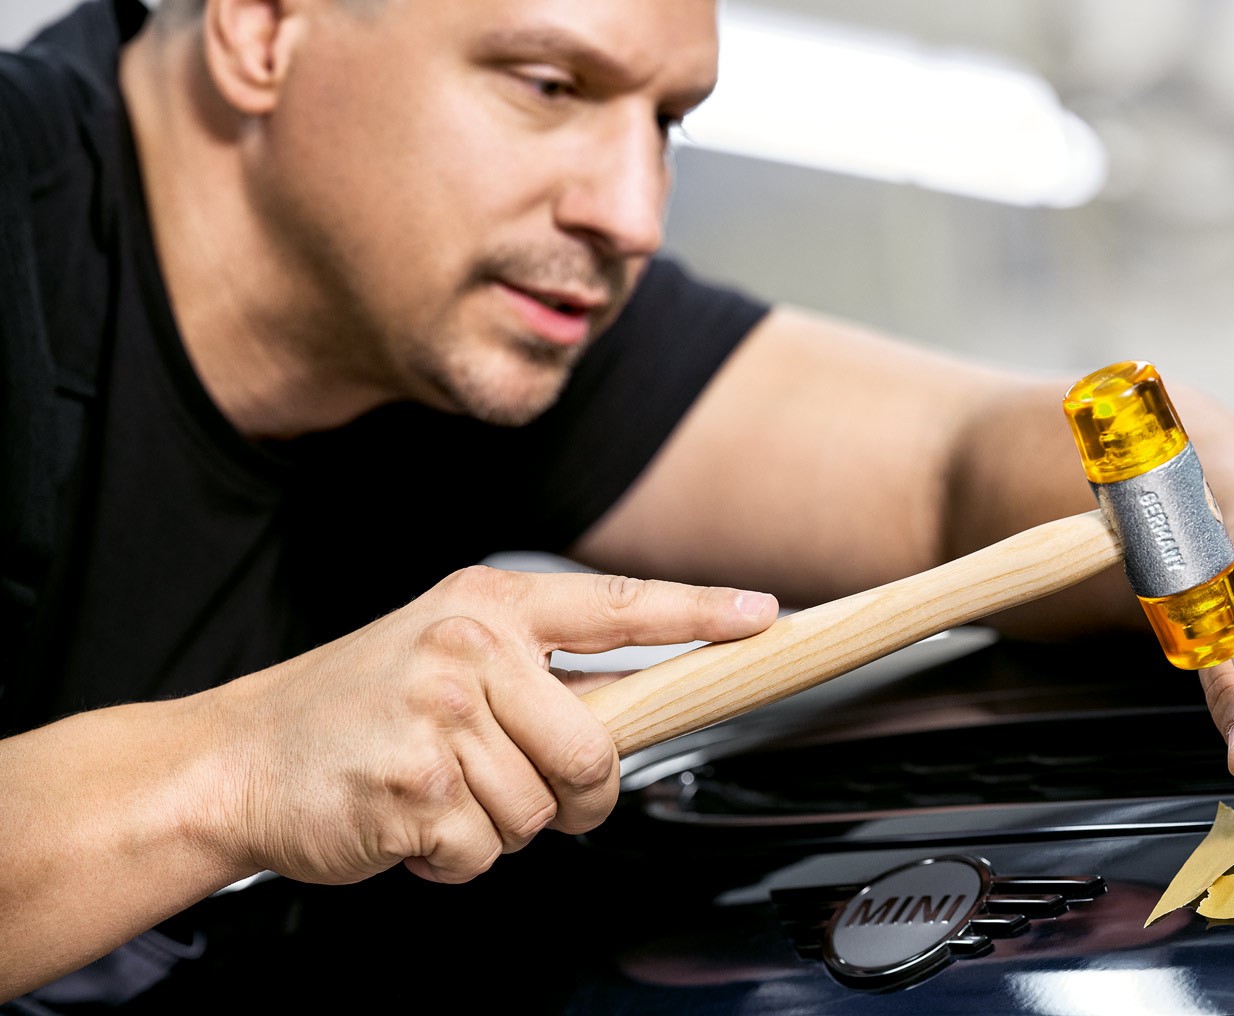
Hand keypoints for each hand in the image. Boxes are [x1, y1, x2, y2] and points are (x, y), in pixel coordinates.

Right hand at [202, 566, 776, 885]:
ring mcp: (438, 721)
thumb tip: (638, 711)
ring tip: (437, 790)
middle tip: (530, 790)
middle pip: (596, 751)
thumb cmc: (358, 709)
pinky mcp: (413, 793)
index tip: (764, 618)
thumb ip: (538, 672)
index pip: (618, 605)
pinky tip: (408, 820)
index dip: (700, 614)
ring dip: (498, 827)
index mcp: (486, 607)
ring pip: (542, 813)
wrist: (235, 760)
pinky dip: (452, 860)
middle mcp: (467, 651)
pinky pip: (484, 855)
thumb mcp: (447, 654)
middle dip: (579, 795)